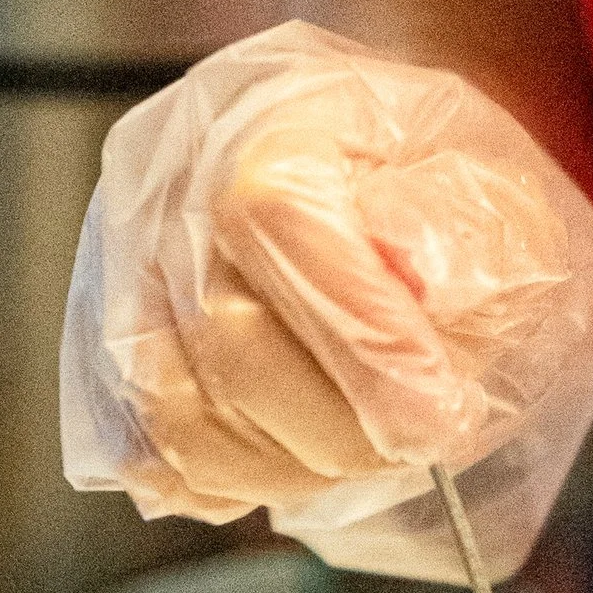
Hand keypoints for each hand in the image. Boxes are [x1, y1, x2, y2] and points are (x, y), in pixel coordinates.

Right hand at [61, 22, 592, 579]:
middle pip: (222, 332)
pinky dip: (231, 478)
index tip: (437, 413)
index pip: (276, 219)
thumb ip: (470, 227)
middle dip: (341, 422)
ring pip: (173, 408)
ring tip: (368, 446)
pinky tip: (300, 457)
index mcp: (266, 114)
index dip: (362, 337)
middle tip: (423, 441)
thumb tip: (416, 272)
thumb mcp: (491, 181)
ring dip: (289, 462)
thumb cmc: (430, 184)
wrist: (372, 179)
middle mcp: (166, 182)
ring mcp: (117, 268)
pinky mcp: (101, 348)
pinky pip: (144, 449)